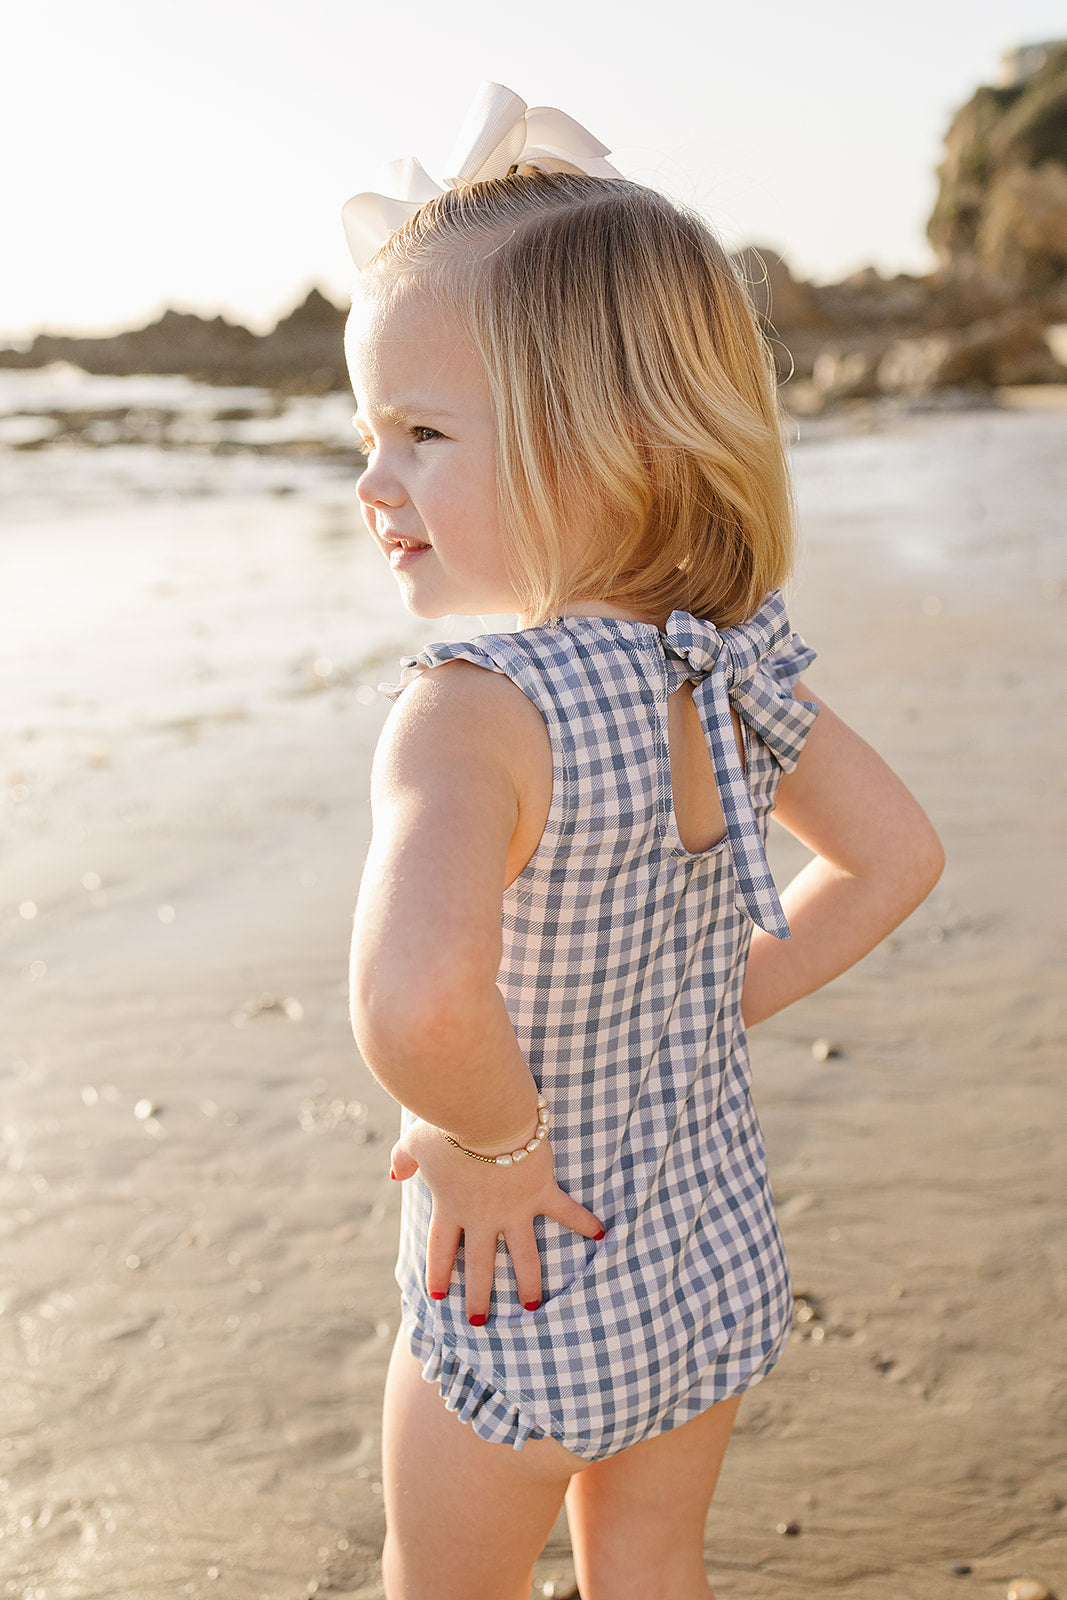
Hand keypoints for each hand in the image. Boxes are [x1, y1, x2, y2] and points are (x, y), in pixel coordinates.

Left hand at [390, 1120, 604, 1323]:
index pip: (441, 1249)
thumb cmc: (445, 1124)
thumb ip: (403, 1159)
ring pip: (524, 1255)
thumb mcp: (415, 1142)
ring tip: (532, 1305)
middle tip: (479, 1320)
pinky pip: (566, 1211)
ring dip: (529, 1281)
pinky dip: (584, 1222)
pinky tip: (600, 1235)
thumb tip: (394, 1172)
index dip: (439, 1273)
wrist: (483, 1115)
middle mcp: (482, 1217)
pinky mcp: (540, 1191)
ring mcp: (514, 1209)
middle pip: (481, 1264)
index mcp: (450, 1208)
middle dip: (479, 1294)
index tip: (438, 1297)